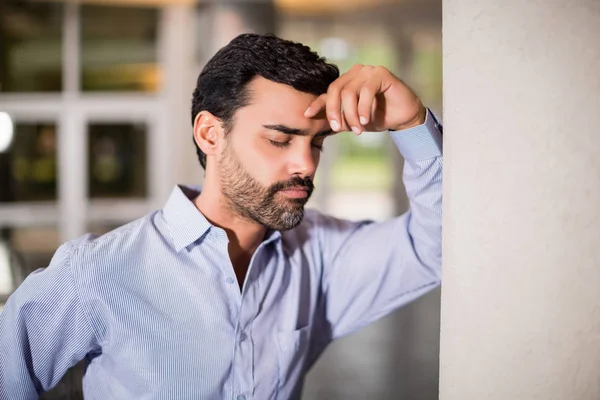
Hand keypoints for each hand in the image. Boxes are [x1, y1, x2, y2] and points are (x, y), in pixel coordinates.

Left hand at [304, 64, 425, 133]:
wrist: (403, 117)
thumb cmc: (378, 117)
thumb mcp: (353, 120)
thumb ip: (338, 117)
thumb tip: (317, 122)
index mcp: (347, 81)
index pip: (328, 92)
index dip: (317, 104)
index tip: (307, 116)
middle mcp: (356, 73)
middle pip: (336, 90)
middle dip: (335, 111)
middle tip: (339, 128)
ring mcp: (369, 71)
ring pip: (350, 92)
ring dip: (352, 114)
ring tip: (358, 129)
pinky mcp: (381, 73)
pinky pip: (366, 90)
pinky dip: (364, 107)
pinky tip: (366, 120)